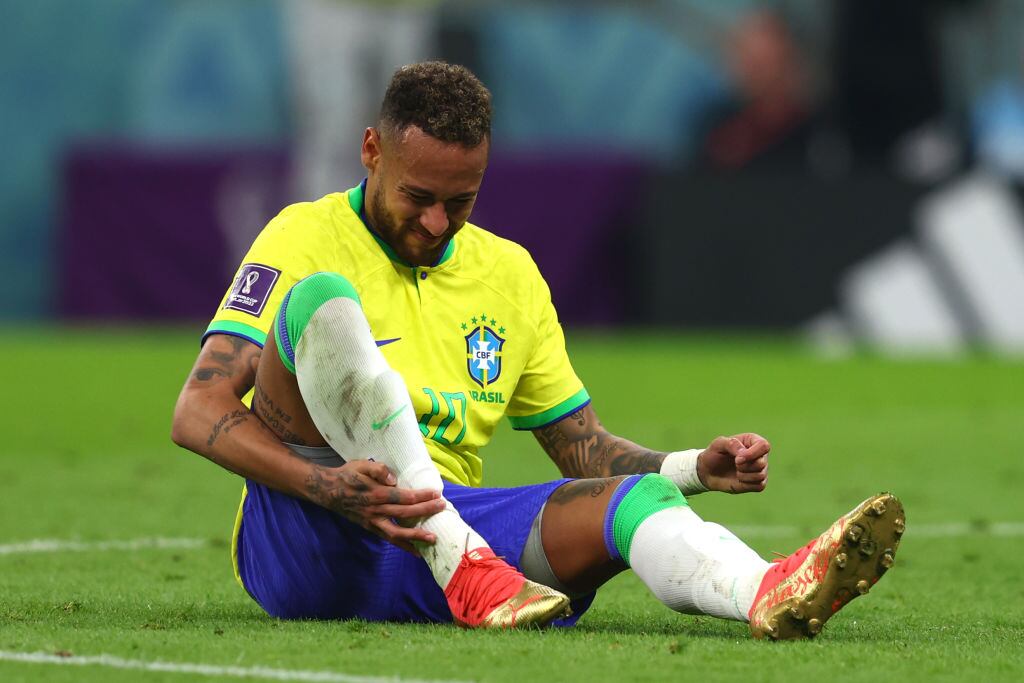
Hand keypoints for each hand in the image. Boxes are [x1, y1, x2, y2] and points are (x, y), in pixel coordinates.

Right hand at [306, 459, 445, 553]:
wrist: (328, 491)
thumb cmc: (348, 475)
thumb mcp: (361, 465)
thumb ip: (378, 469)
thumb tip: (393, 478)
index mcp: (375, 494)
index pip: (402, 496)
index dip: (420, 496)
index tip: (436, 494)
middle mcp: (375, 510)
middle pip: (404, 514)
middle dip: (425, 511)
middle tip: (442, 507)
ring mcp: (373, 522)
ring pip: (397, 533)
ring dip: (416, 536)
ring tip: (433, 539)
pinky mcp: (371, 529)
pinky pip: (389, 539)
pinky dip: (403, 546)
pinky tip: (417, 551)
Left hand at [696, 433, 769, 493]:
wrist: (709, 472)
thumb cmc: (714, 454)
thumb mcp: (718, 444)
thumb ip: (732, 444)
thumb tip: (744, 453)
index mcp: (752, 441)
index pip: (764, 446)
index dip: (752, 453)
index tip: (737, 459)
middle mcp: (759, 455)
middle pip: (762, 463)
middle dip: (744, 466)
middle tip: (734, 464)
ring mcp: (760, 469)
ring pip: (761, 475)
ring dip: (744, 475)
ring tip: (736, 471)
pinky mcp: (758, 482)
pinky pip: (759, 485)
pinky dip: (747, 484)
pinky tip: (739, 479)